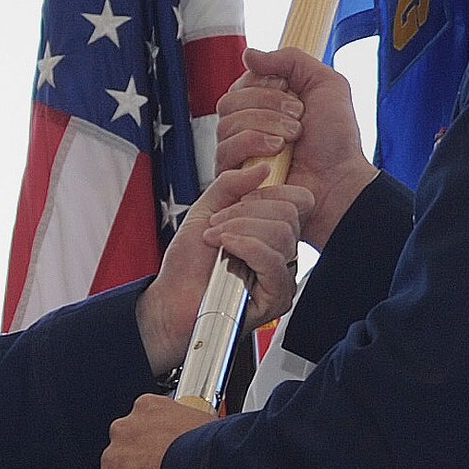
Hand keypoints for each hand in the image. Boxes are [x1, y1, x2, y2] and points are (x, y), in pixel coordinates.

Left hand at [136, 163, 311, 376]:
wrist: (171, 301)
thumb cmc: (188, 266)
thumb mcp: (206, 210)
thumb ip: (231, 184)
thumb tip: (263, 168)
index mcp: (271, 230)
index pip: (298, 200)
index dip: (267, 192)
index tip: (237, 201)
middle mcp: (282, 253)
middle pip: (289, 214)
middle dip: (245, 211)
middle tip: (216, 225)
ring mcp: (282, 276)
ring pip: (282, 234)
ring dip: (239, 229)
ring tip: (215, 239)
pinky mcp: (276, 297)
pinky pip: (273, 261)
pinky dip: (244, 246)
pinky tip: (224, 248)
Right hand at [215, 47, 375, 247]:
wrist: (339, 182)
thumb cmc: (336, 139)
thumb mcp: (326, 84)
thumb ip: (291, 60)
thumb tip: (248, 53)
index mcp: (265, 102)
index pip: (242, 82)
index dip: (266, 85)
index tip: (296, 98)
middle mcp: (247, 125)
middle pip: (229, 102)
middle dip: (267, 107)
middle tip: (298, 123)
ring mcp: (239, 151)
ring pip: (225, 125)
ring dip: (264, 127)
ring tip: (291, 141)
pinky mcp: (234, 176)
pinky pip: (224, 151)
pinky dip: (251, 146)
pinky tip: (275, 156)